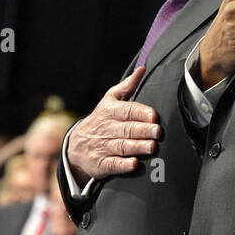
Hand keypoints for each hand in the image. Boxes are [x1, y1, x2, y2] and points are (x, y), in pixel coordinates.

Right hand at [67, 66, 160, 184]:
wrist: (76, 145)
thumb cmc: (102, 119)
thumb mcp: (110, 100)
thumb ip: (127, 86)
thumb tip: (142, 69)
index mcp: (109, 111)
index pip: (126, 110)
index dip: (140, 113)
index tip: (154, 115)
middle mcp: (106, 129)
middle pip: (126, 129)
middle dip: (143, 130)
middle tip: (158, 132)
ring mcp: (102, 147)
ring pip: (121, 146)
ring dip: (137, 147)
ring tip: (152, 147)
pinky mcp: (100, 164)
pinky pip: (112, 164)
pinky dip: (123, 165)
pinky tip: (134, 164)